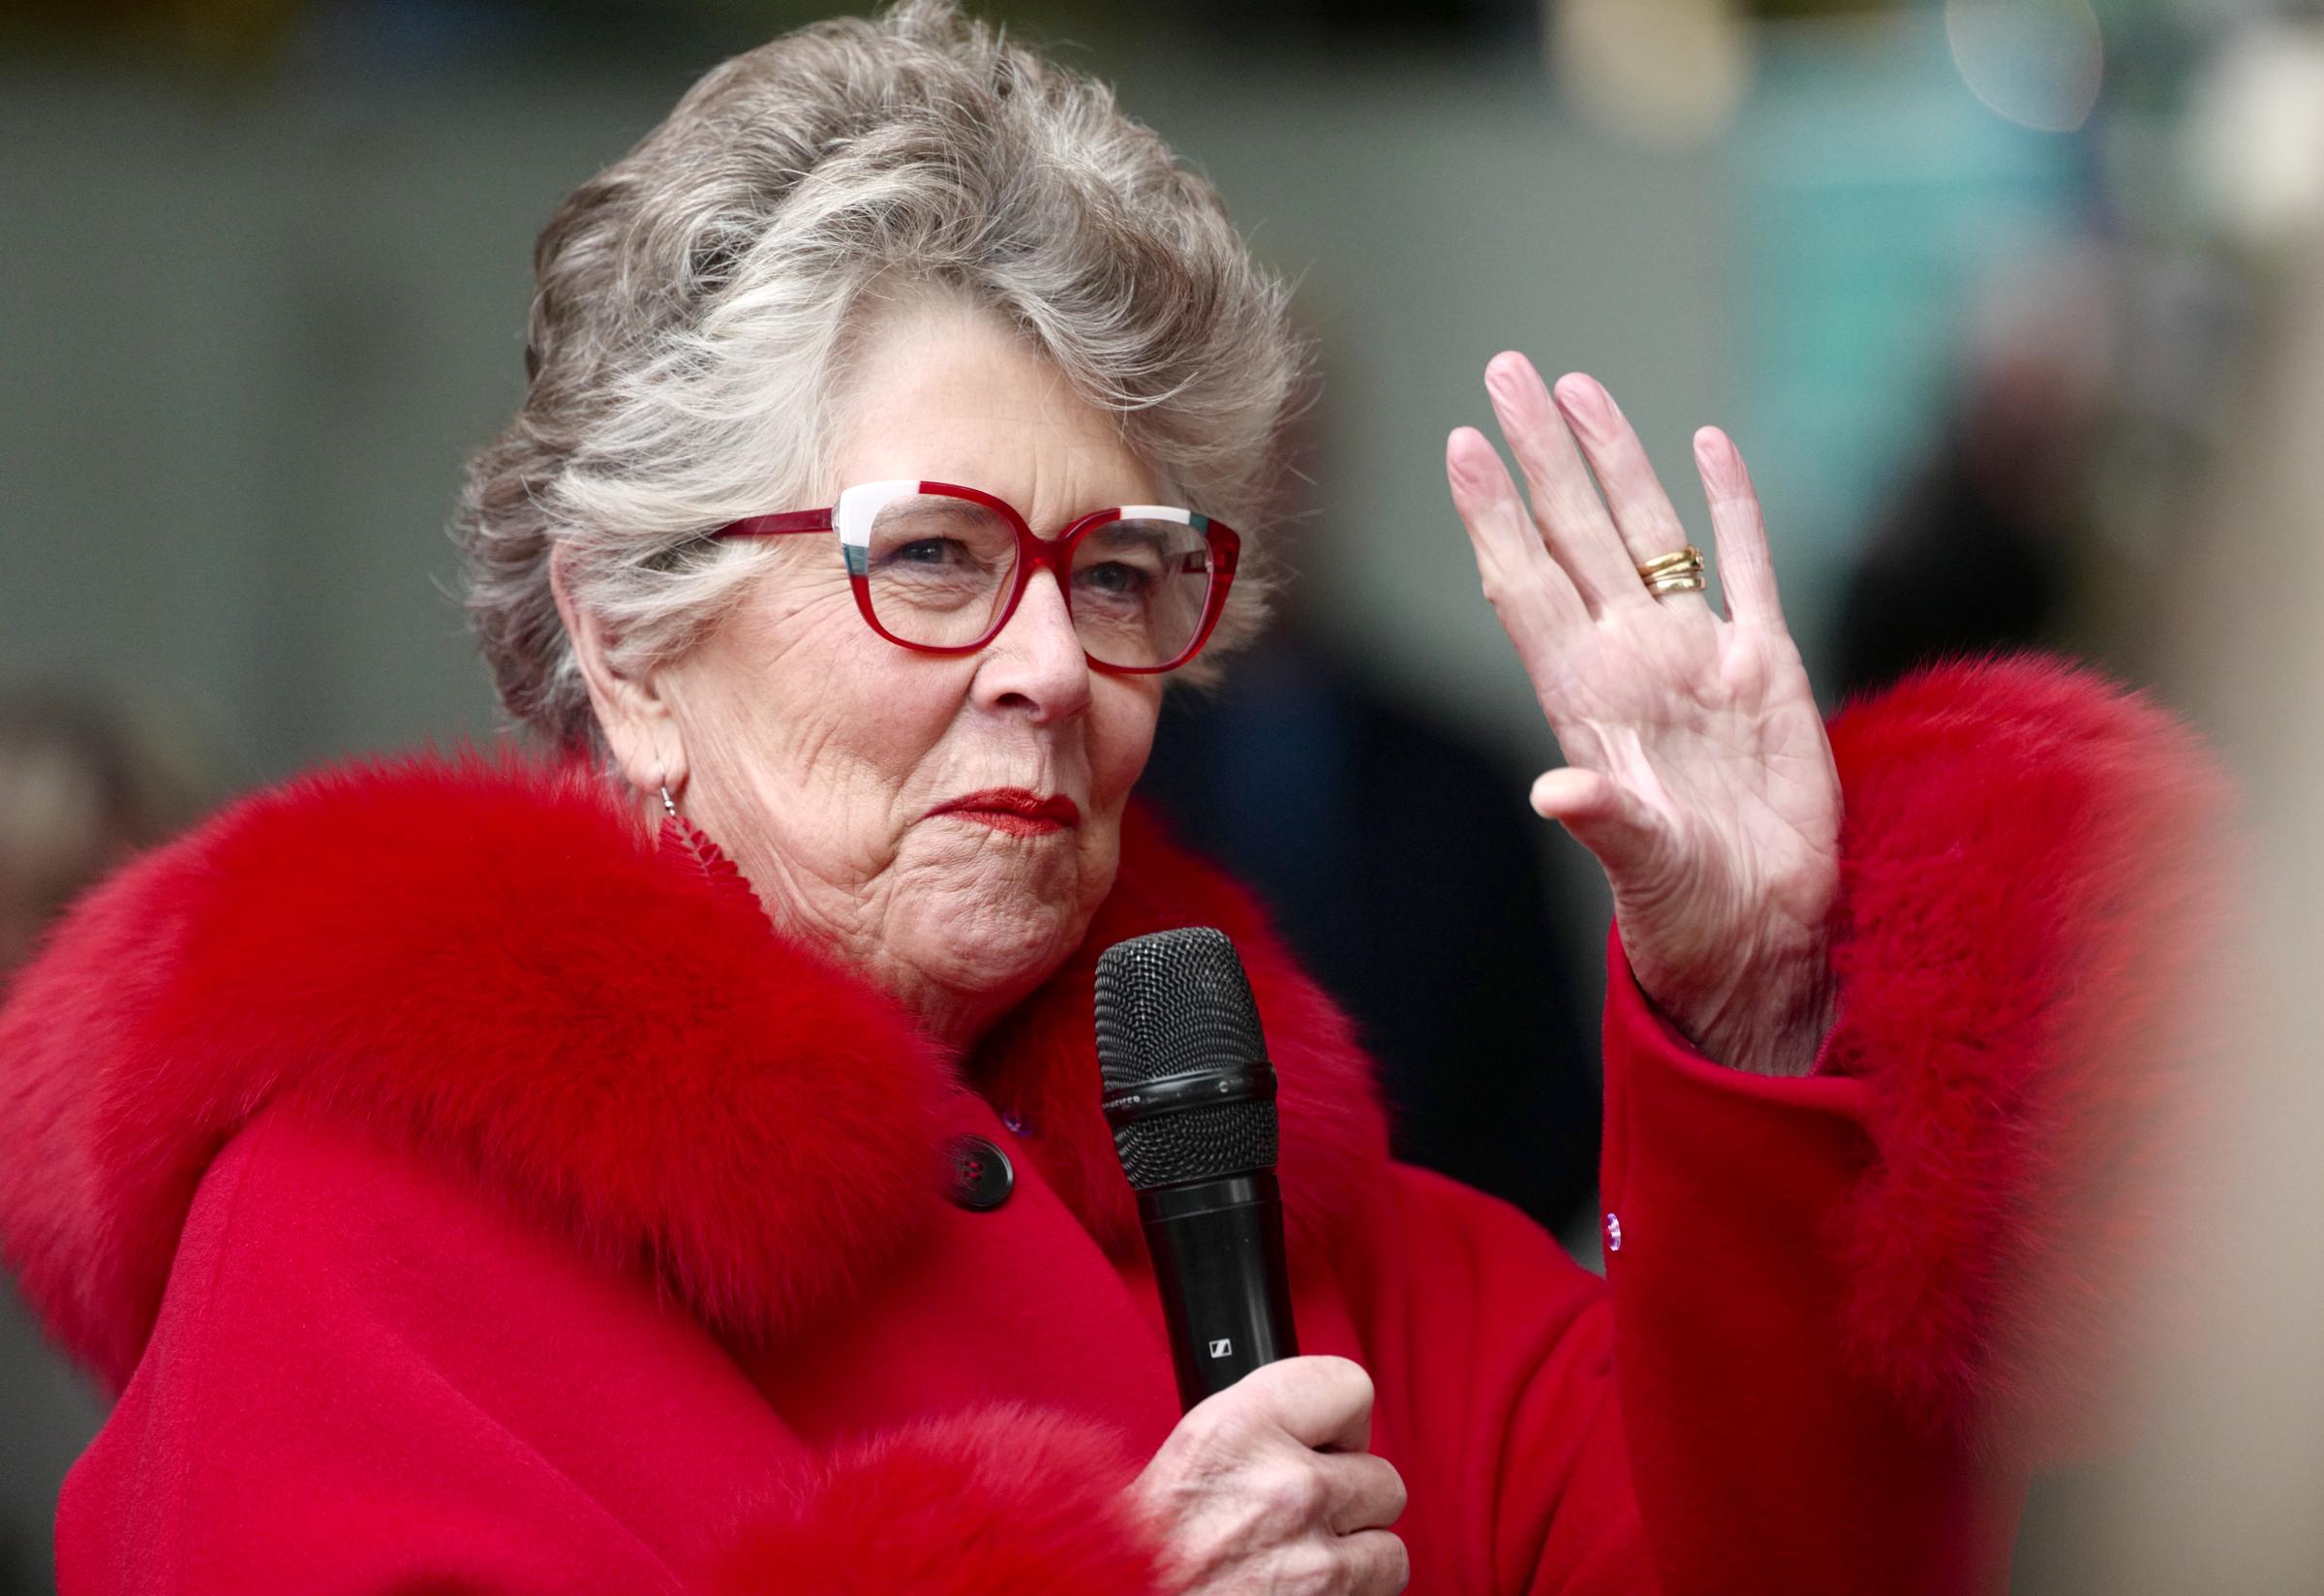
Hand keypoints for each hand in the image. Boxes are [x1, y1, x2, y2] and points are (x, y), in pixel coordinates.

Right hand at [1128, 1356, 1407, 1594]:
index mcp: (1238, 1430)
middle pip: (1381, 1476)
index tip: (1327, 1441)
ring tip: (1301, 1563)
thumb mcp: (1188, 1455)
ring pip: (1389, 1547)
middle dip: (1348, 1501)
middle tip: (1301, 1517)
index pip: (1350, 1386)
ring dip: (1354, 1559)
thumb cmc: (1139, 1552)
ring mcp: (1313, 1562)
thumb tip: (1321, 1429)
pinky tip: (1302, 1593)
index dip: (1340, 1421)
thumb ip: (1258, 1429)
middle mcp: (1286, 1488)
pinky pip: (1377, 1595)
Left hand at [1445, 355, 1840, 1075]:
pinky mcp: (1767, 668)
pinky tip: (1709, 446)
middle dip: (1541, 453)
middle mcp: (1631, 661)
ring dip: (1616, 459)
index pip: (1527, 584)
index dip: (1495, 514)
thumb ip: (1604, 819)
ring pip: (1648, 531)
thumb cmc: (1687, 908)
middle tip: (1506, 370)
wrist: (1764, 929)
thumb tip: (1558, 791)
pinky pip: (1744, 567)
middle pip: (1575, 531)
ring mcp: (1696, 657)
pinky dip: (1731, 506)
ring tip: (1578, 386)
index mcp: (1586, 698)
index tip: (1462, 444)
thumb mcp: (1642, 864)